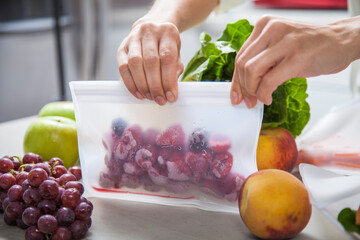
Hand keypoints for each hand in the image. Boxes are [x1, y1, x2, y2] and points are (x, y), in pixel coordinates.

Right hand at [117, 21, 183, 104]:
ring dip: (142, 85)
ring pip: (134, 63)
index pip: (167, 57)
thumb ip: (174, 71)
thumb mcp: (177, 54)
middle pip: (150, 61)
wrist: (153, 28)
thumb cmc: (166, 45)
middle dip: (155, 85)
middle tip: (159, 100)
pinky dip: (130, 83)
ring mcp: (133, 38)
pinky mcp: (122, 47)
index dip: (168, 80)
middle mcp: (149, 31)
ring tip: (149, 97)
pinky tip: (138, 93)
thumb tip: (170, 92)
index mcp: (167, 32)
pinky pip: (123, 67)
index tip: (171, 96)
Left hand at [230, 15, 358, 107]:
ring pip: (251, 71)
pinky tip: (268, 98)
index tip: (236, 95)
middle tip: (249, 100)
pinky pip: (268, 81)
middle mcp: (271, 29)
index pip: (240, 56)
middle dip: (242, 88)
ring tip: (260, 98)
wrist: (342, 41)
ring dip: (252, 91)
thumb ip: (262, 59)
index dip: (235, 80)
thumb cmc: (311, 45)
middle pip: (242, 64)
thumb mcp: (280, 46)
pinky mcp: (296, 57)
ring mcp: (284, 42)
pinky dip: (264, 94)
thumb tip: (243, 84)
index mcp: (264, 25)